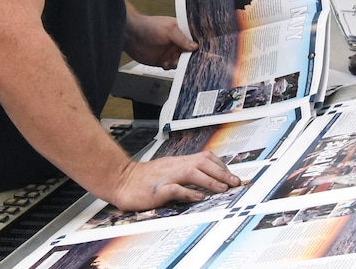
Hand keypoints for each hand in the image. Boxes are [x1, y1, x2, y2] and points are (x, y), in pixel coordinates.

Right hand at [109, 152, 241, 210]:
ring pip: (192, 172)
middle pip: (203, 163)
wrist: (120, 180)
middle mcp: (174, 166)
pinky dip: (189, 192)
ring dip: (210, 181)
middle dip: (222, 172)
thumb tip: (205, 179)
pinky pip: (176, 189)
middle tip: (235, 182)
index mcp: (178, 162)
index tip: (231, 175)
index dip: (221, 166)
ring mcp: (166, 177)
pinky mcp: (158, 189)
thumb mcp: (167, 171)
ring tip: (223, 189)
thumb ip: (185, 173)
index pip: (205, 158)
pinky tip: (199, 197)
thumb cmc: (144, 179)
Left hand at [124, 13, 196, 69]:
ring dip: (179, 63)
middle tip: (188, 59)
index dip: (198, 46)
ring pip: (181, 61)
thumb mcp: (168, 29)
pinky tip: (165, 62)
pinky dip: (170, 67)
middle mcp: (176, 43)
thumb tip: (195, 46)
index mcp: (180, 32)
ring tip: (172, 59)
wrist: (131, 35)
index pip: (194, 40)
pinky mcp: (162, 61)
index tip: (202, 51)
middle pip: (189, 53)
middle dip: (190, 57)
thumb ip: (182, 38)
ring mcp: (169, 52)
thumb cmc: (148, 26)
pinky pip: (171, 67)